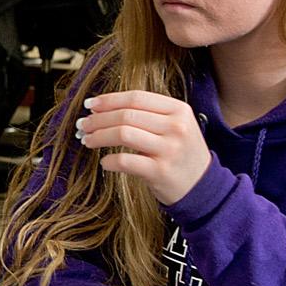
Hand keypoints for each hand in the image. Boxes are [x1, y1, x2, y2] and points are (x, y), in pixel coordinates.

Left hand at [77, 91, 212, 206]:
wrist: (202, 187)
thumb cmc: (181, 154)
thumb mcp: (175, 126)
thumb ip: (148, 114)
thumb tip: (103, 108)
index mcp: (179, 110)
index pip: (136, 97)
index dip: (109, 100)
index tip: (90, 105)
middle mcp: (176, 127)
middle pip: (126, 114)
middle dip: (98, 119)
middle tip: (83, 125)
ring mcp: (169, 149)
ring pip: (123, 134)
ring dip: (99, 136)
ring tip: (88, 140)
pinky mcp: (160, 172)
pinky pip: (125, 161)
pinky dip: (109, 161)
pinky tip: (104, 162)